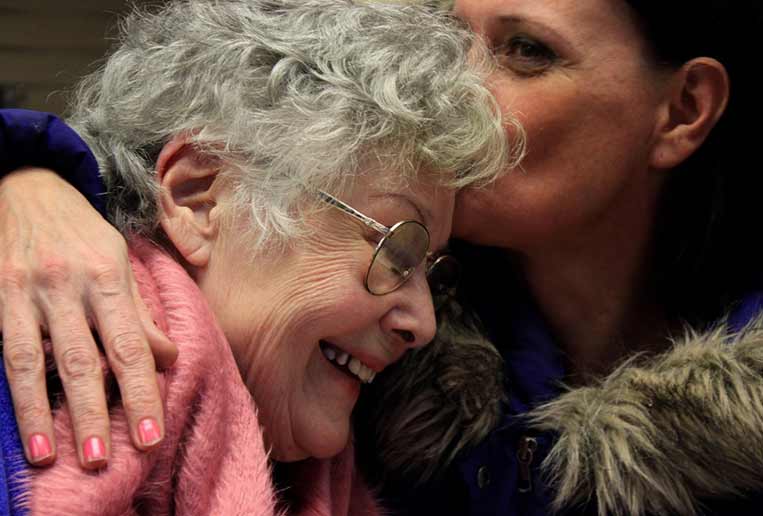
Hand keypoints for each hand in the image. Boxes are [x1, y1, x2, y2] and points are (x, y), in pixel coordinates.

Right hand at [0, 168, 176, 468]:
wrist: (25, 187)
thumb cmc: (82, 234)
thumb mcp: (119, 262)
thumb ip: (139, 312)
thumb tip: (168, 358)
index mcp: (109, 275)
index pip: (130, 344)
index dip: (142, 392)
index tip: (152, 435)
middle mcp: (68, 284)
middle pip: (84, 358)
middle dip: (95, 412)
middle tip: (105, 458)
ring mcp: (27, 291)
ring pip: (37, 360)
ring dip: (45, 412)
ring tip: (54, 457)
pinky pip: (8, 351)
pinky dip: (18, 393)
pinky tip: (27, 427)